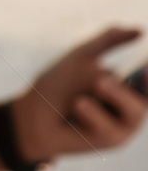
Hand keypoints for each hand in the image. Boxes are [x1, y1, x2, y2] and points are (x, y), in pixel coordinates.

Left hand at [11, 26, 146, 161]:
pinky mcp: (108, 141)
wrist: (33, 113)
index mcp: (128, 86)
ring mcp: (122, 126)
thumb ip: (109, 41)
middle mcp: (130, 108)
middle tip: (116, 72)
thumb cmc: (59, 85)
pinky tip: (79, 104)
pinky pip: (109, 128)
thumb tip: (139, 29)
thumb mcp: (82, 57)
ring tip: (98, 82)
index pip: (146, 81)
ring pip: (133, 113)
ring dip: (116, 96)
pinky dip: (93, 114)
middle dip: (131, 84)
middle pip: (144, 98)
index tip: (145, 65)